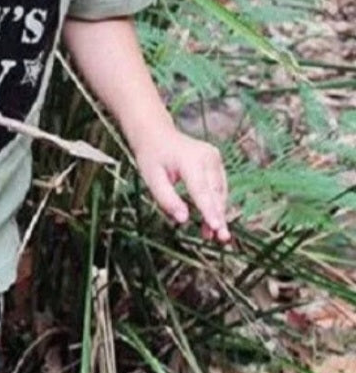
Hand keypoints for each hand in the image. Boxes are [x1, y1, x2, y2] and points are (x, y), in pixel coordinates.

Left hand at [133, 129, 230, 243]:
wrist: (156, 134)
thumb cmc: (152, 156)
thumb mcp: (151, 178)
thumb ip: (166, 199)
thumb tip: (183, 219)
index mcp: (189, 159)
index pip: (201, 190)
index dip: (209, 210)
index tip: (217, 227)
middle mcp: (207, 157)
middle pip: (214, 193)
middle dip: (217, 216)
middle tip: (221, 239)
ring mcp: (214, 157)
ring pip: (219, 191)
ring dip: (217, 212)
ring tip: (211, 234)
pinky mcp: (217, 161)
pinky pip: (219, 186)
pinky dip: (215, 202)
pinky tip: (209, 218)